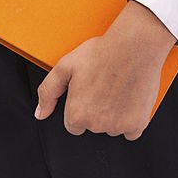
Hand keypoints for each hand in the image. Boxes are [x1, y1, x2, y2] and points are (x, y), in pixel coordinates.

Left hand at [34, 0, 176, 139]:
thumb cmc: (102, 52)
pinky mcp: (137, 124)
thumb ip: (48, 92)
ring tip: (116, 88)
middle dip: (96, 110)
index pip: (73, 123)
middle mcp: (96, 125)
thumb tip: (40, 113)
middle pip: (93, 125)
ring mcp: (118, 126)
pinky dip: (131, 119)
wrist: (134, 45)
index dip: (80, 106)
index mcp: (77, 114)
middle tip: (102, 85)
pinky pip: (132, 131)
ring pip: (112, 128)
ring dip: (113, 115)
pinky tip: (128, 99)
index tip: (87, 92)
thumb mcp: (65, 66)